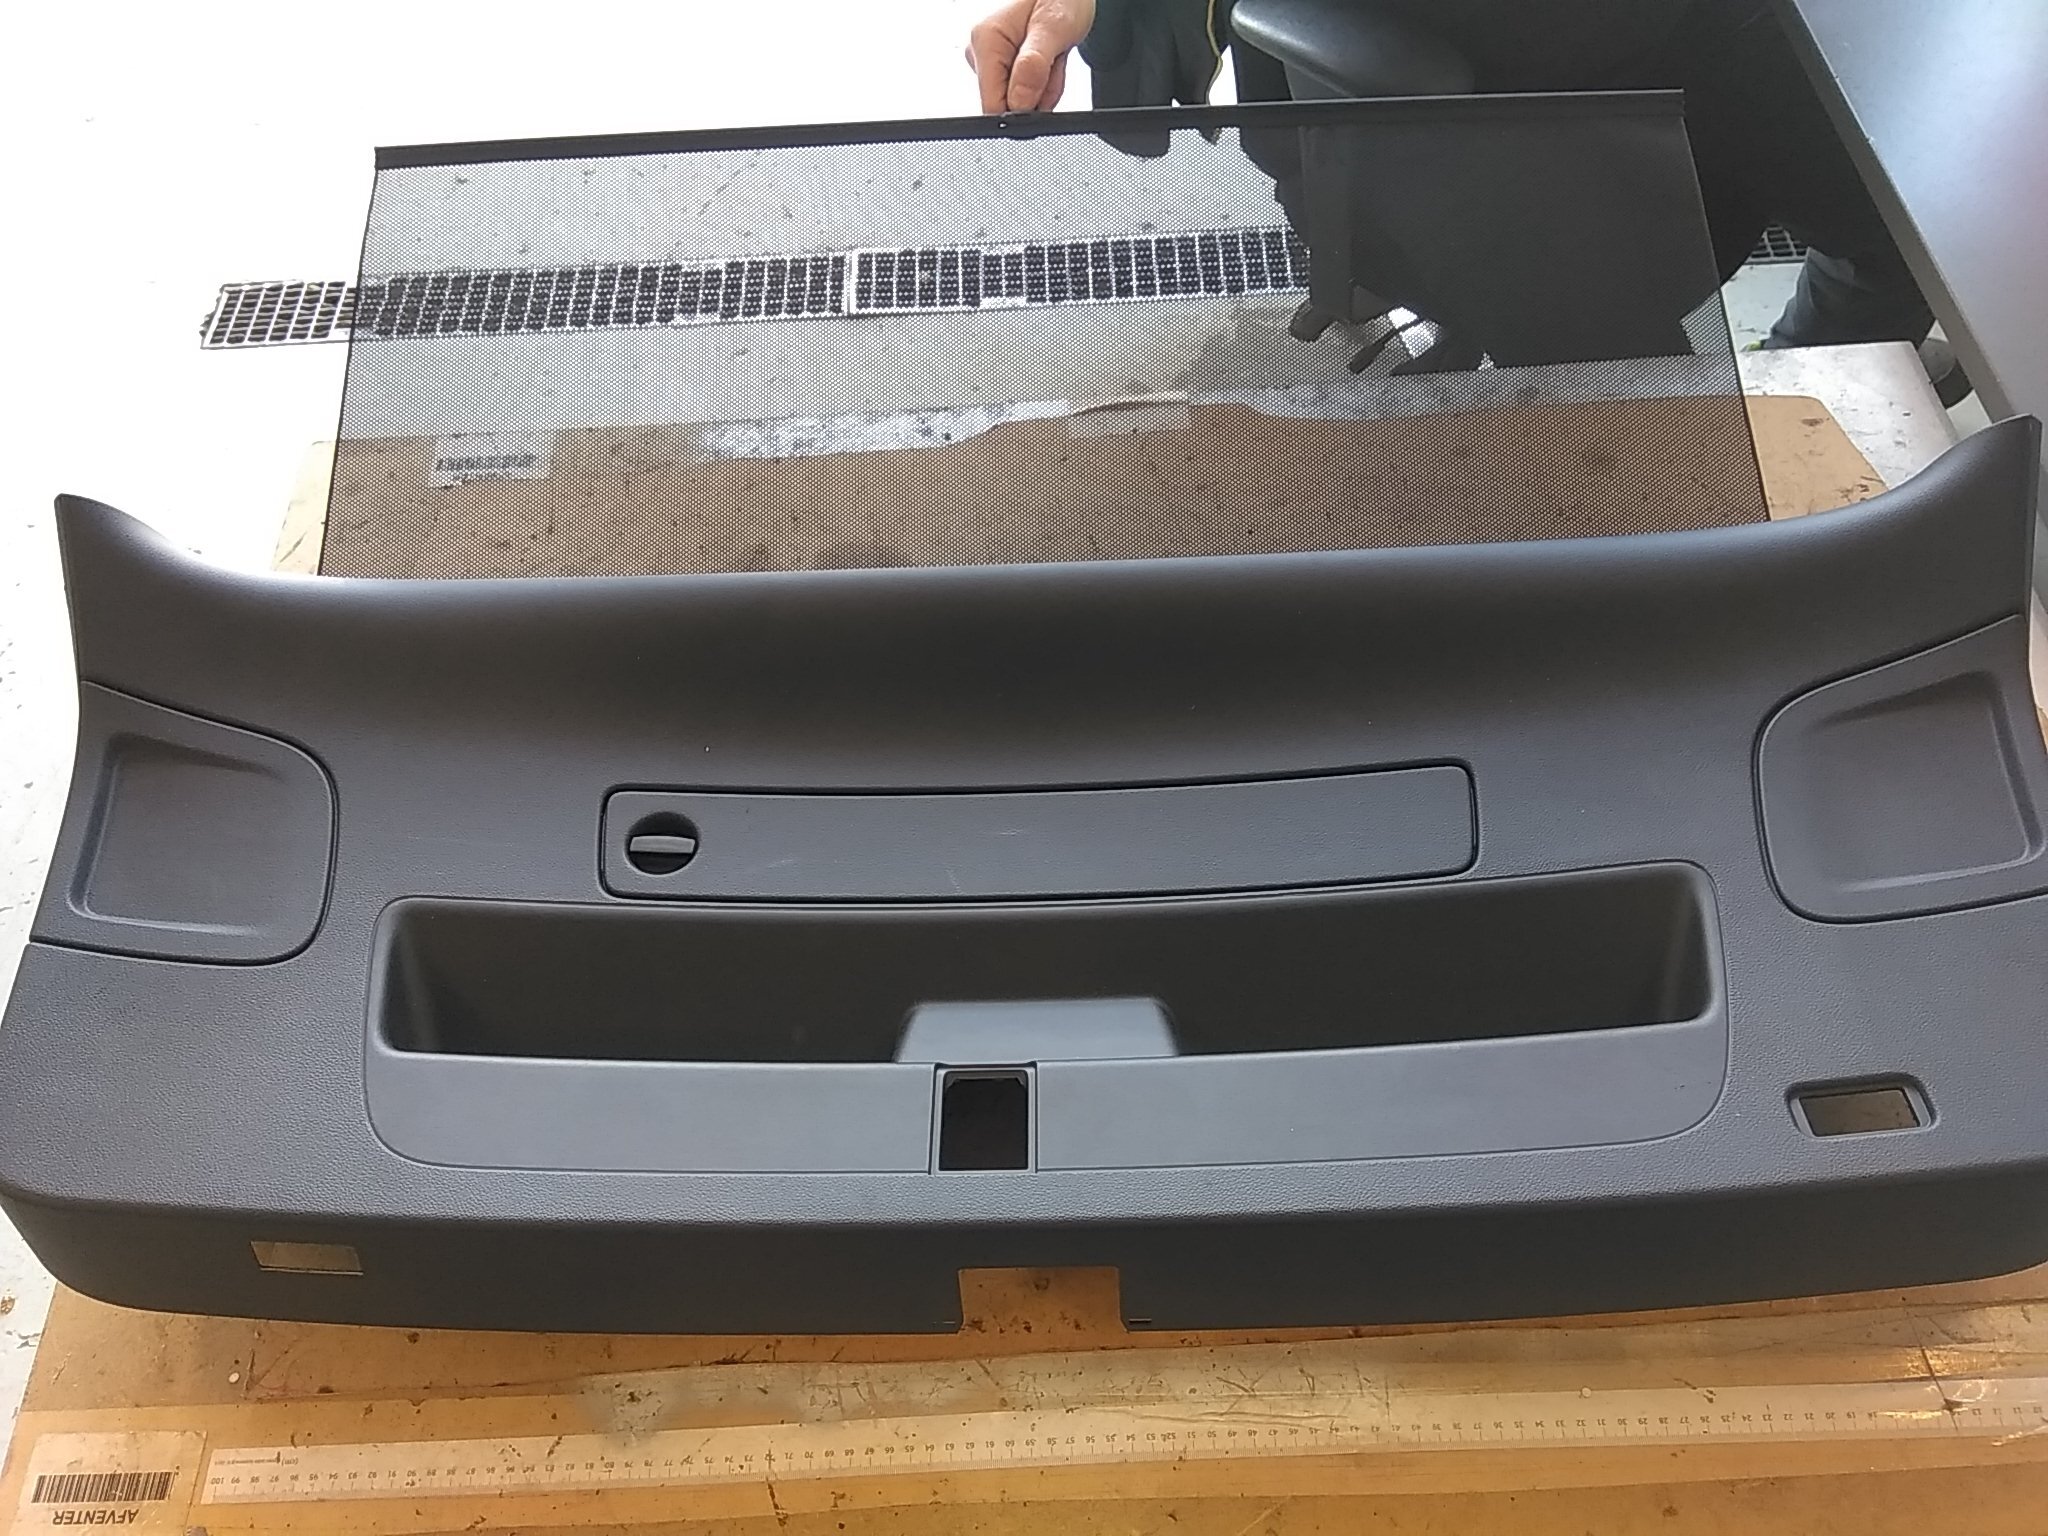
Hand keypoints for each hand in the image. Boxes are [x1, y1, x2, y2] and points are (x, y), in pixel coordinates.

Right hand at [966, 0, 1094, 112]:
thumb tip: (1018, 102)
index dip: (1022, 109)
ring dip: (1045, 88)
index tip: (1043, 86)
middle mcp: (982, 52)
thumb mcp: (1055, 28)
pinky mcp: (1004, 67)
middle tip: (1054, 62)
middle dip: (1039, 94)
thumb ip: (1034, 66)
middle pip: (1008, 105)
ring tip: (1053, 57)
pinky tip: (1049, 61)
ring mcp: (992, 61)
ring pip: (1020, 102)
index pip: (992, 105)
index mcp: (985, 41)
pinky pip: (1026, 93)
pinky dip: (1044, 84)